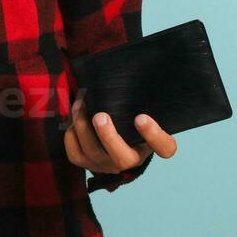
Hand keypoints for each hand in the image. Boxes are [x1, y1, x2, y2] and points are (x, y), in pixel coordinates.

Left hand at [63, 98, 177, 176]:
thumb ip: (140, 101)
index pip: (164, 148)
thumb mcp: (140, 111)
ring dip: (83, 127)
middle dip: (108, 136)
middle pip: (122, 158)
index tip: (142, 118)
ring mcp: (106, 165)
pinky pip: (74, 153)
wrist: (112, 140)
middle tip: (100, 116)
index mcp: (150, 146)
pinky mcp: (86, 164)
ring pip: (93, 152)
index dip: (154, 135)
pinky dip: (72, 134)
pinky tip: (75, 118)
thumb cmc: (128, 121)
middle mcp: (130, 161)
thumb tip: (132, 70)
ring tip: (80, 104)